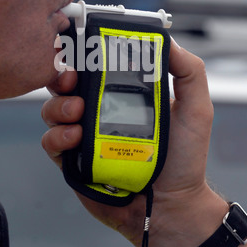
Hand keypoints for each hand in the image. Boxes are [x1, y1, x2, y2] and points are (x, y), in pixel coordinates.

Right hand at [41, 40, 225, 246]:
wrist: (171, 205)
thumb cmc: (184, 159)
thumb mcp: (195, 109)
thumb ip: (188, 72)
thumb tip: (167, 41)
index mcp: (124, 95)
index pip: (96, 68)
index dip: (84, 57)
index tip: (83, 52)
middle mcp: (100, 112)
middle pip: (66, 85)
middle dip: (62, 77)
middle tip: (72, 80)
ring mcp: (85, 136)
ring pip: (53, 110)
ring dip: (59, 106)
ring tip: (78, 112)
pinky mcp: (74, 160)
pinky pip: (51, 142)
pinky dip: (57, 136)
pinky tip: (75, 138)